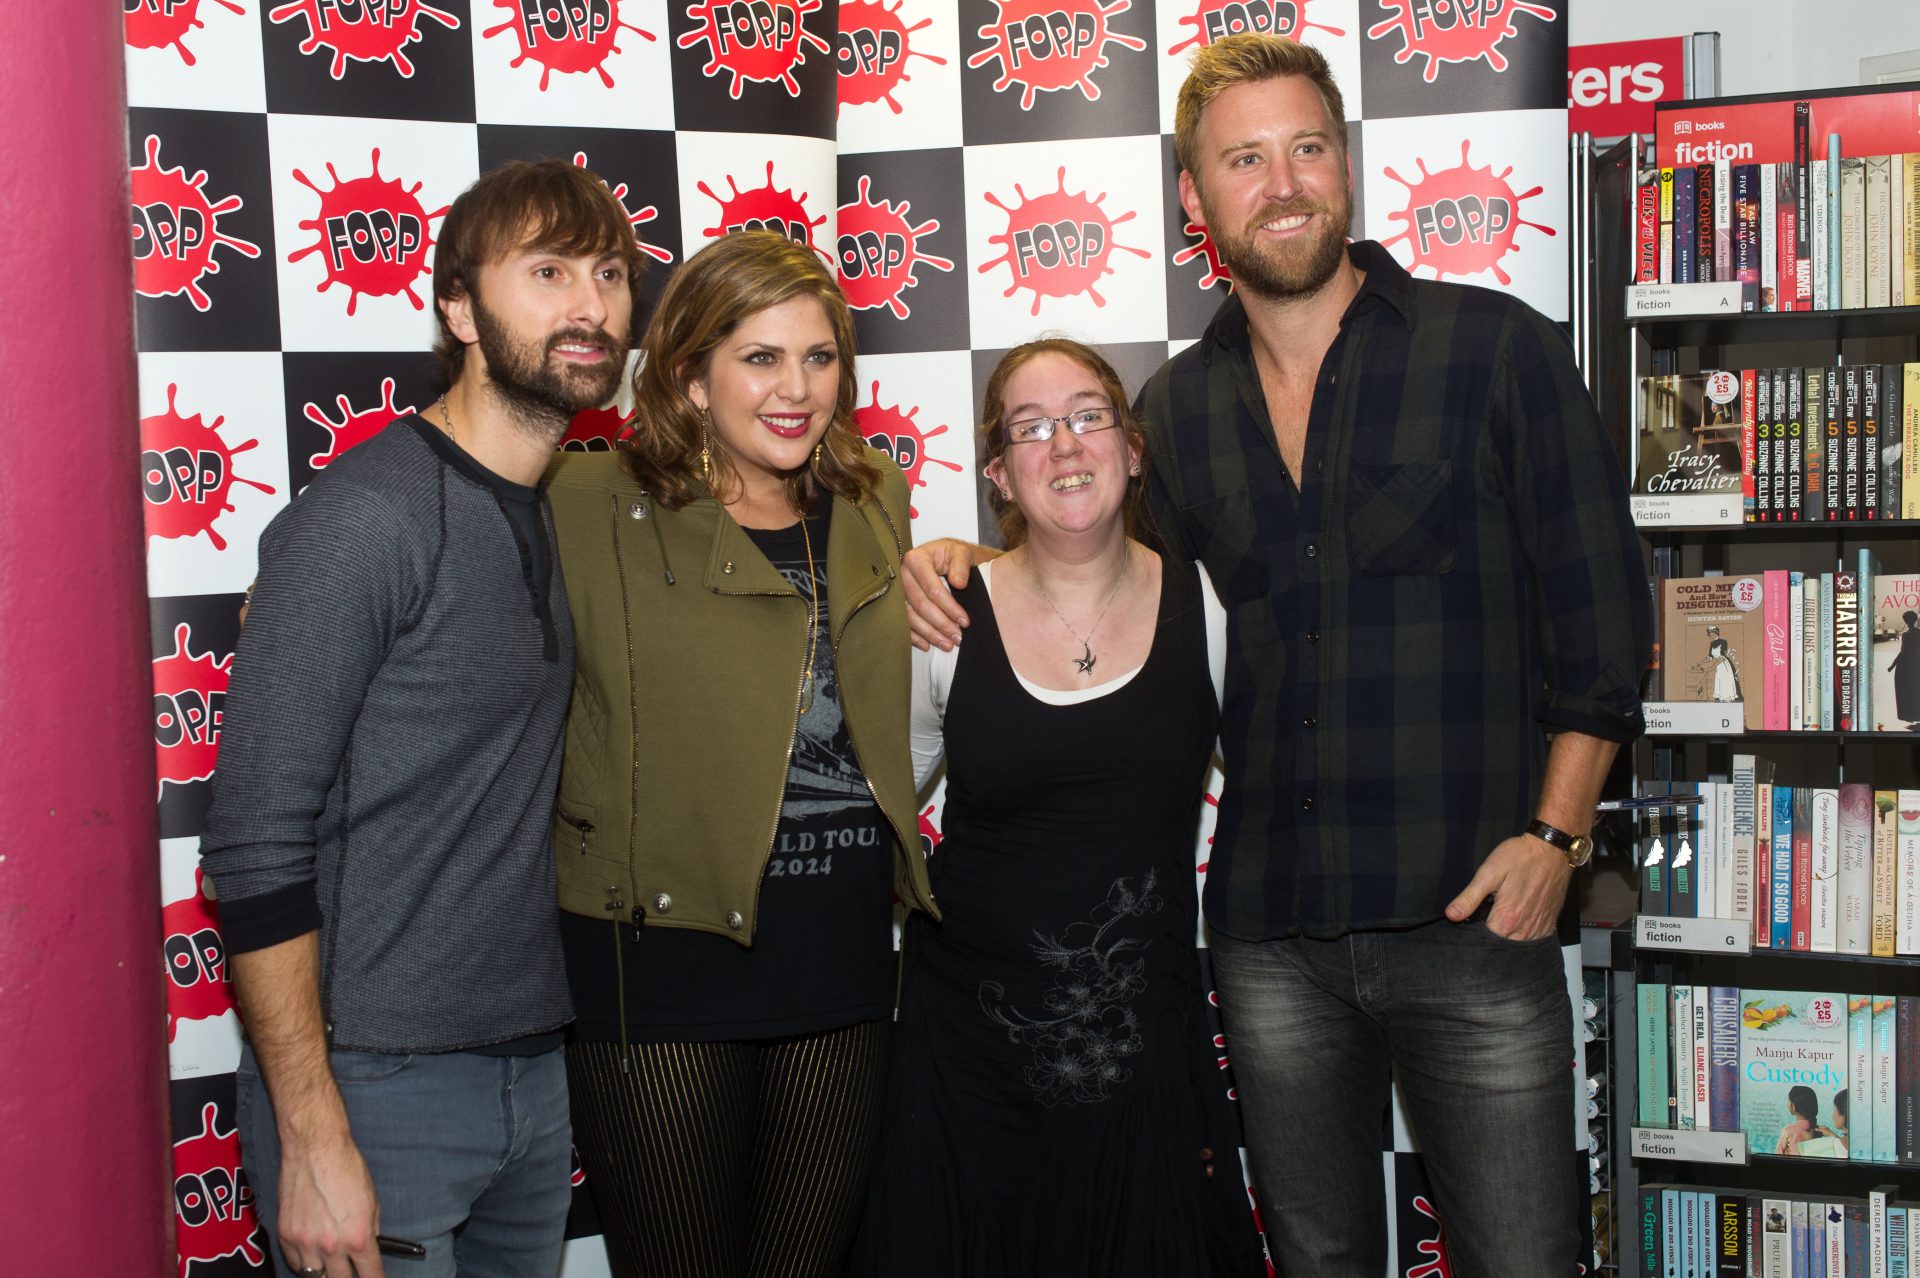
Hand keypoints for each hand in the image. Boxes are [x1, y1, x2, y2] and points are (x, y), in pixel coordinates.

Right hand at [275, 1134, 384, 1277]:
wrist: (315, 1149)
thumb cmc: (348, 1170)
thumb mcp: (372, 1202)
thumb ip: (371, 1231)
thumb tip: (370, 1248)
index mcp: (358, 1237)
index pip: (370, 1274)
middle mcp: (331, 1246)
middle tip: (351, 1271)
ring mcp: (305, 1243)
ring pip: (314, 1276)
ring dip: (324, 1272)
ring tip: (331, 1265)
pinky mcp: (285, 1236)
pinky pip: (295, 1263)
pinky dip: (304, 1263)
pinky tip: (312, 1255)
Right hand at [902, 539, 980, 651]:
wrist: (942, 557)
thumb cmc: (951, 554)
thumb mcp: (961, 552)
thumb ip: (961, 564)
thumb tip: (958, 583)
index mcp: (916, 559)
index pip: (932, 589)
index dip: (949, 607)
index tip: (964, 621)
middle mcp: (902, 575)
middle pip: (921, 605)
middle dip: (941, 624)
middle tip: (957, 638)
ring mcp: (897, 591)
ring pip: (911, 617)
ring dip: (930, 634)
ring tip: (947, 644)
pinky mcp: (897, 603)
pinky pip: (903, 622)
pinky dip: (915, 636)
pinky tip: (927, 645)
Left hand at [1443, 833, 1571, 941]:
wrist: (1552, 849)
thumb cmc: (1519, 857)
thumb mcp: (1488, 873)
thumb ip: (1469, 897)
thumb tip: (1451, 916)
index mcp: (1506, 919)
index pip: (1484, 940)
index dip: (1474, 932)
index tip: (1472, 920)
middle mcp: (1524, 929)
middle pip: (1500, 944)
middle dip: (1490, 935)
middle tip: (1486, 915)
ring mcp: (1539, 928)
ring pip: (1517, 944)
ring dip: (1507, 936)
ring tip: (1501, 918)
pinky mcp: (1549, 923)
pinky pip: (1533, 939)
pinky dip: (1523, 935)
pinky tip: (1517, 921)